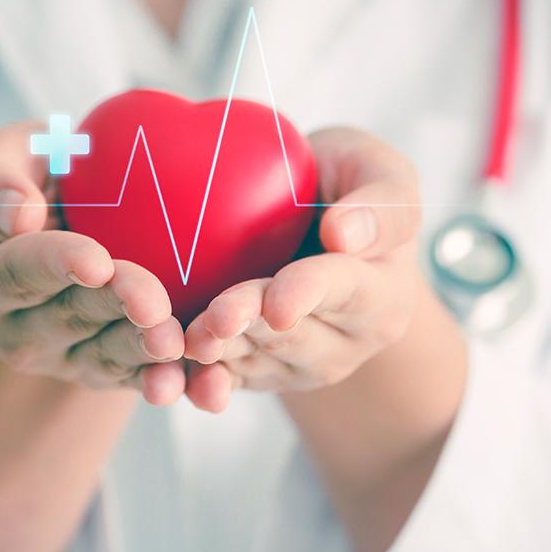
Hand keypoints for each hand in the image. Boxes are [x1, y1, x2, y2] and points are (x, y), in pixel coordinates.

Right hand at [0, 121, 186, 404]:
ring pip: (106, 356)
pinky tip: (202, 380)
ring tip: (174, 341)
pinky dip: (170, 380)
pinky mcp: (106, 371)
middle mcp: (15, 327)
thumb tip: (17, 214)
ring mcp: (62, 356)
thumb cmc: (39, 175)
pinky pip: (139, 379)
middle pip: (69, 317)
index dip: (56, 266)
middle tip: (152, 301)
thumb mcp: (5, 156)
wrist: (73, 220)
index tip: (97, 261)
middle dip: (113, 309)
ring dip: (141, 352)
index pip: (16, 271)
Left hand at [182, 127, 422, 409]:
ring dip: (218, 354)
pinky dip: (196, 380)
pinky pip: (226, 379)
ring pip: (254, 360)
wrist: (309, 218)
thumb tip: (344, 235)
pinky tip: (167, 382)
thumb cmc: (346, 182)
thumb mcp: (377, 169)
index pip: (346, 291)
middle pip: (291, 334)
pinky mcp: (258, 372)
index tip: (279, 305)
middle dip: (250, 325)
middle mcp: (346, 341)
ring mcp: (300, 364)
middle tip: (215, 321)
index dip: (308, 295)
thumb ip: (381, 201)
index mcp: (383, 294)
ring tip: (184, 343)